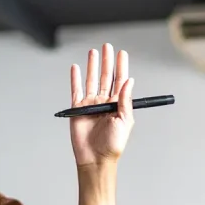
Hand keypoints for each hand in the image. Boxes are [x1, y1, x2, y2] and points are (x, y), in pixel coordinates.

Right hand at [68, 43, 134, 167]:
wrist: (95, 158)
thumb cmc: (113, 144)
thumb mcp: (125, 121)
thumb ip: (125, 101)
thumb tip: (129, 81)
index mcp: (118, 104)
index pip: (120, 80)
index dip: (121, 66)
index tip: (122, 53)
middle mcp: (104, 102)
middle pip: (106, 77)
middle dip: (107, 61)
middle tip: (107, 46)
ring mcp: (90, 104)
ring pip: (91, 80)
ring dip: (92, 66)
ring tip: (93, 52)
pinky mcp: (78, 109)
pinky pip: (76, 90)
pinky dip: (75, 78)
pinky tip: (76, 67)